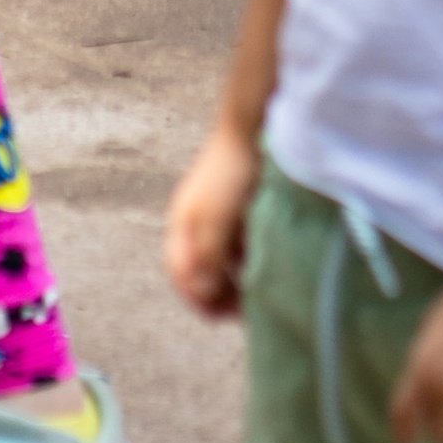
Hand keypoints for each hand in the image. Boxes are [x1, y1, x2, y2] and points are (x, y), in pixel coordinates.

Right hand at [162, 122, 259, 319]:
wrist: (253, 125)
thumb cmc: (231, 171)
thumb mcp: (216, 218)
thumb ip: (207, 256)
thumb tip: (203, 292)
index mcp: (182, 225)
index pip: (180, 273)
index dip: (196, 299)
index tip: (220, 316)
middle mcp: (195, 221)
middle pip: (199, 269)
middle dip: (216, 293)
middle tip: (240, 311)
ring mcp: (216, 212)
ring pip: (220, 258)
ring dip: (232, 278)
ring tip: (254, 292)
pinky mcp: (236, 206)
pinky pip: (236, 243)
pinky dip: (245, 259)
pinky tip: (262, 264)